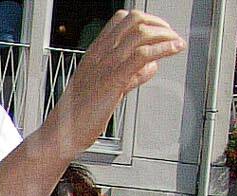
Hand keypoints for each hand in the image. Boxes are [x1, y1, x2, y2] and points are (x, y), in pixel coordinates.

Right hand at [46, 10, 183, 147]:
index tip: (159, 30)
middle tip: (171, 35)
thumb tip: (149, 68)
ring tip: (177, 42)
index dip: (145, 20)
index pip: (121, 19)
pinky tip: (174, 49)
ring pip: (141, 33)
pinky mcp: (113, 81)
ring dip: (166, 34)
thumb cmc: (77, 117)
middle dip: (159, 24)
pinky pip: (142, 55)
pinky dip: (164, 48)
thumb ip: (129, 75)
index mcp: (94, 54)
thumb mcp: (105, 89)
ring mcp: (106, 66)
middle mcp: (100, 55)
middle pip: (134, 20)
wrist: (59, 135)